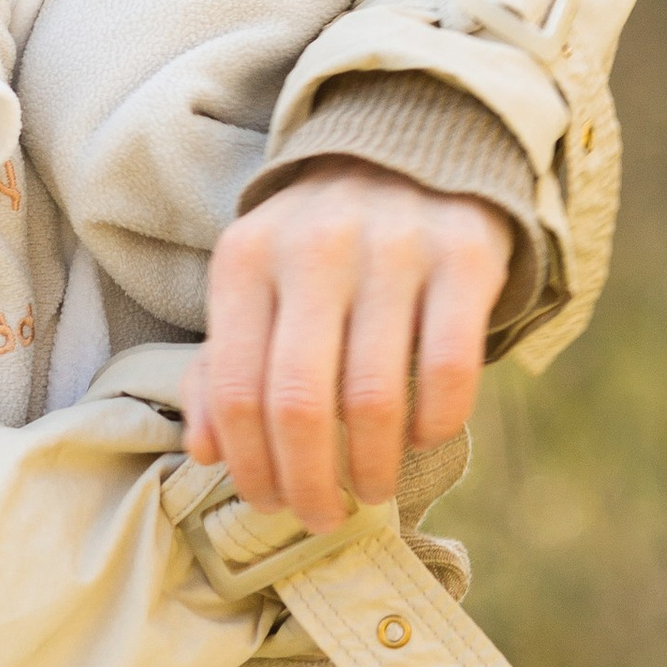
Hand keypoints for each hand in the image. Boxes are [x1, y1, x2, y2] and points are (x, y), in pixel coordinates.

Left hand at [180, 160, 513, 533]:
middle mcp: (314, 247)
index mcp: (246, 258)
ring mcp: (393, 246)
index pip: (237, 390)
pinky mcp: (463, 254)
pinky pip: (449, 366)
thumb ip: (220, 366)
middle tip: (320, 518)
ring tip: (372, 490)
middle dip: (308, 482)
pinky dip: (435, 422)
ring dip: (373, 466)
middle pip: (300, 403)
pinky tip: (423, 438)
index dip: (250, 465)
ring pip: (374, 395)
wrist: (409, 148)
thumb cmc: (315, 245)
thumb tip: (203, 453)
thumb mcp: (253, 285)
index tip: (267, 503)